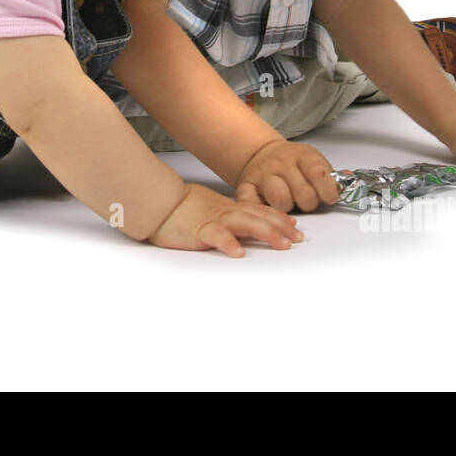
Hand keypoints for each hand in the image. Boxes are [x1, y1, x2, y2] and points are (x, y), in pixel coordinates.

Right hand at [147, 184, 304, 257]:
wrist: (157, 202)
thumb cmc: (182, 209)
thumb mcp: (211, 209)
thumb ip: (229, 217)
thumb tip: (249, 229)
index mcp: (228, 208)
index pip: (259, 211)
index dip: (279, 219)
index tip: (296, 228)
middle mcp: (225, 212)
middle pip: (259, 216)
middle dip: (281, 227)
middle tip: (298, 239)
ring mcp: (213, 220)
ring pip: (244, 223)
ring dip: (265, 233)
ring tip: (282, 244)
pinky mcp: (198, 230)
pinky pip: (216, 236)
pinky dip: (228, 243)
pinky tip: (239, 252)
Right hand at [233, 140, 341, 212]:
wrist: (262, 153)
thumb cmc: (292, 162)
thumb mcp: (312, 160)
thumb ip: (329, 175)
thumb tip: (349, 184)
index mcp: (301, 156)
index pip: (318, 172)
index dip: (327, 189)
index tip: (330, 197)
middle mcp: (281, 163)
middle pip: (302, 191)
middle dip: (309, 203)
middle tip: (308, 201)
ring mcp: (263, 174)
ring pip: (280, 199)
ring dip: (288, 208)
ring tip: (289, 204)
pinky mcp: (247, 186)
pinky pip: (253, 203)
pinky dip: (262, 211)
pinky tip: (269, 209)